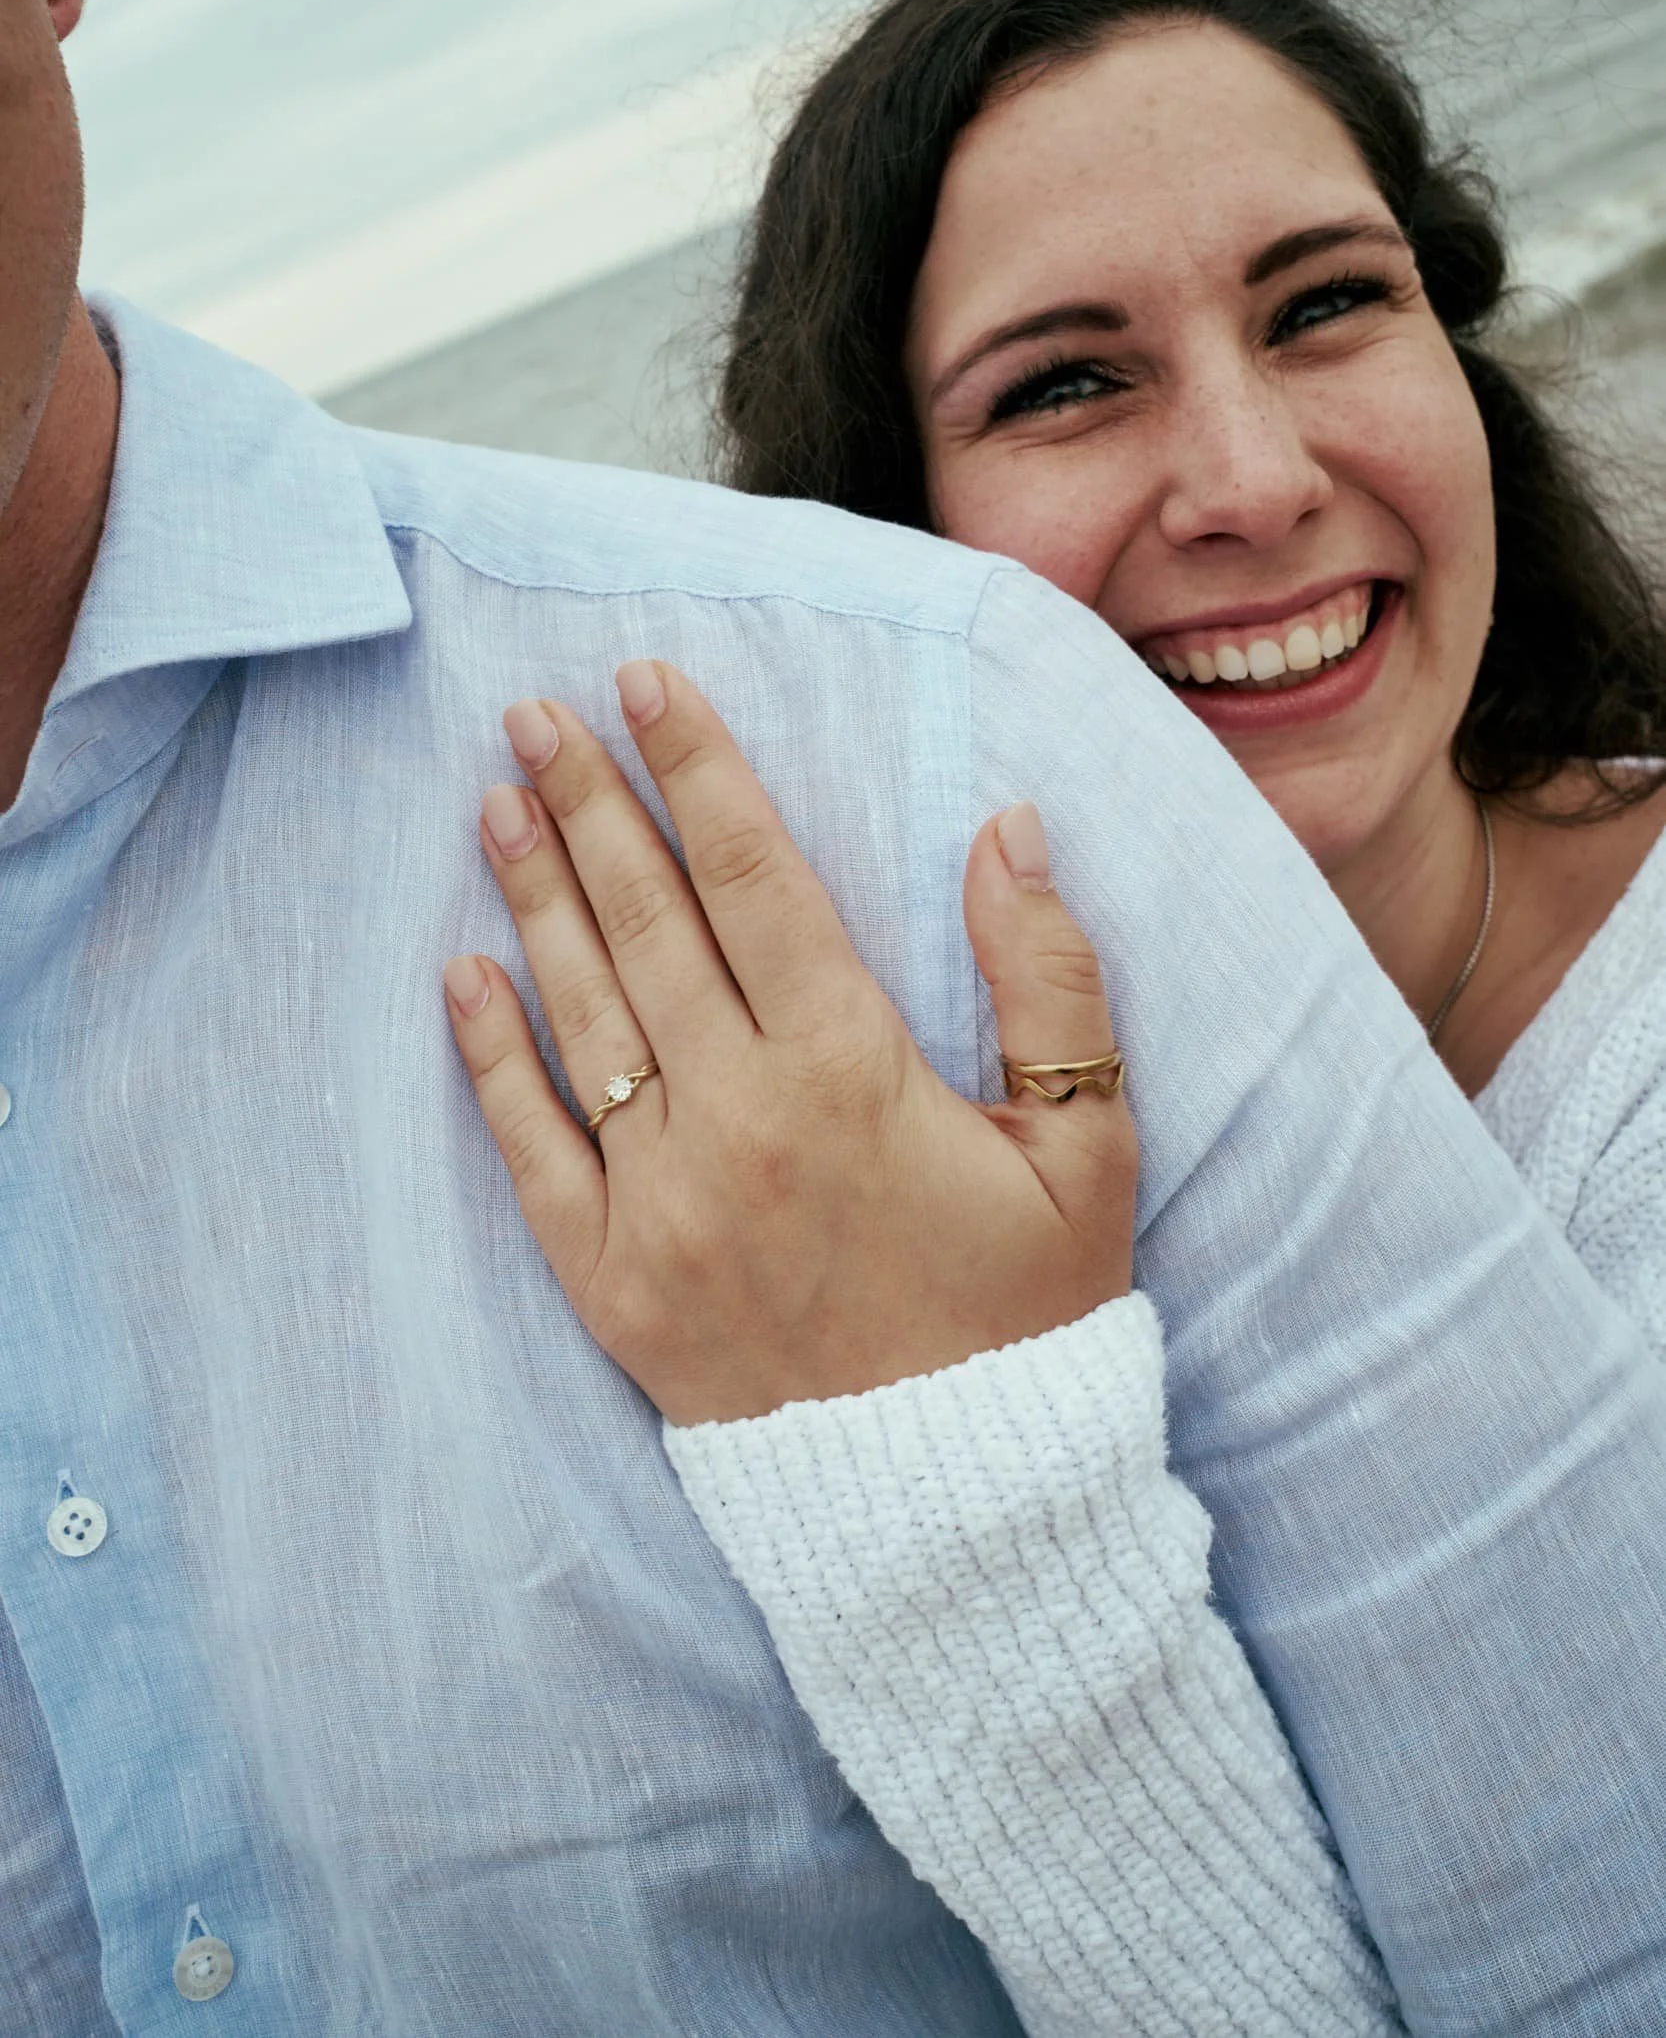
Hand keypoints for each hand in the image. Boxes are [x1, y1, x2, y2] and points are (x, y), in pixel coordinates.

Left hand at [445, 661, 1137, 1424]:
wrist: (958, 1511)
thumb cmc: (1030, 1312)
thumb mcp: (1089, 1146)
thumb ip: (1051, 978)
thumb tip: (1006, 827)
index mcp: (852, 1071)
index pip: (753, 876)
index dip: (696, 767)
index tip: (644, 683)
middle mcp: (740, 1118)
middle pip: (649, 920)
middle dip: (589, 802)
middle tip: (534, 712)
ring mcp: (661, 1201)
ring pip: (584, 1012)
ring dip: (535, 895)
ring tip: (496, 800)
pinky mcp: (612, 1280)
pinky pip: (531, 1149)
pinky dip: (490, 1058)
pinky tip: (462, 973)